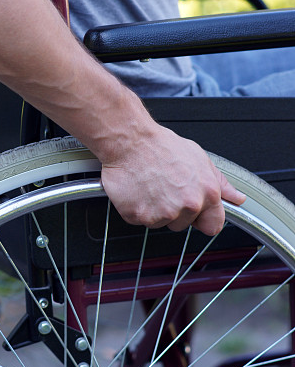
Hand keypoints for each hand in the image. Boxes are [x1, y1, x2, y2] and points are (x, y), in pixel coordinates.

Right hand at [100, 122, 245, 235]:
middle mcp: (187, 205)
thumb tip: (237, 198)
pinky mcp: (140, 216)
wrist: (130, 141)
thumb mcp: (199, 159)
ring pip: (160, 223)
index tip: (194, 212)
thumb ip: (220, 183)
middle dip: (174, 211)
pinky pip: (139, 220)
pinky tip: (138, 190)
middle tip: (164, 187)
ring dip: (154, 210)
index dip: (202, 218)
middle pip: (182, 224)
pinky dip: (136, 208)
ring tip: (150, 186)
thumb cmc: (161, 146)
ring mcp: (163, 213)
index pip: (213, 226)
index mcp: (207, 193)